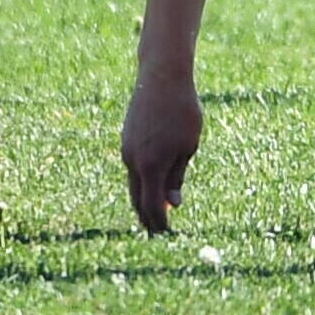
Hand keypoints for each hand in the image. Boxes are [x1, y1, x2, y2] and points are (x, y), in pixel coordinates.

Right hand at [121, 74, 203, 233]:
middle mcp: (133, 161)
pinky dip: (140, 182)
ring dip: (142, 201)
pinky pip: (132, 168)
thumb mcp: (188, 146)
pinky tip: (148, 186)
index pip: (151, 206)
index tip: (166, 236)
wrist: (161, 78)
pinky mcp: (127, 140)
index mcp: (151, 166)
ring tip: (151, 215)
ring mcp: (127, 150)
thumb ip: (177, 176)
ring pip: (133, 184)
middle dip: (147, 218)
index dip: (158, 223)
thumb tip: (172, 205)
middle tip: (155, 235)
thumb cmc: (182, 111)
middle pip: (138, 199)